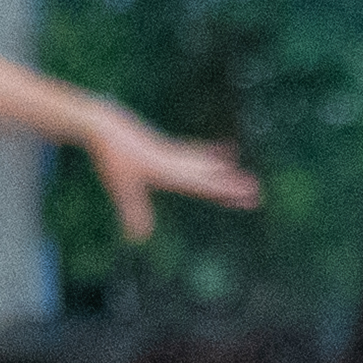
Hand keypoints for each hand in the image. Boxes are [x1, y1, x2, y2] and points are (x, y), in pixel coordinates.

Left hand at [85, 106, 261, 238]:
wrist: (105, 125)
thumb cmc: (113, 156)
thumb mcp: (121, 187)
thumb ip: (133, 211)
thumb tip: (139, 238)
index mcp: (171, 172)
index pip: (205, 185)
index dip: (227, 191)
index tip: (247, 195)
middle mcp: (176, 162)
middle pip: (211, 175)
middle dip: (233, 184)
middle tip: (257, 190)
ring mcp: (172, 153)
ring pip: (205, 162)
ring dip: (223, 167)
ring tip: (240, 166)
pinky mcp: (166, 148)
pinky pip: (195, 153)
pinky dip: (211, 153)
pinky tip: (222, 152)